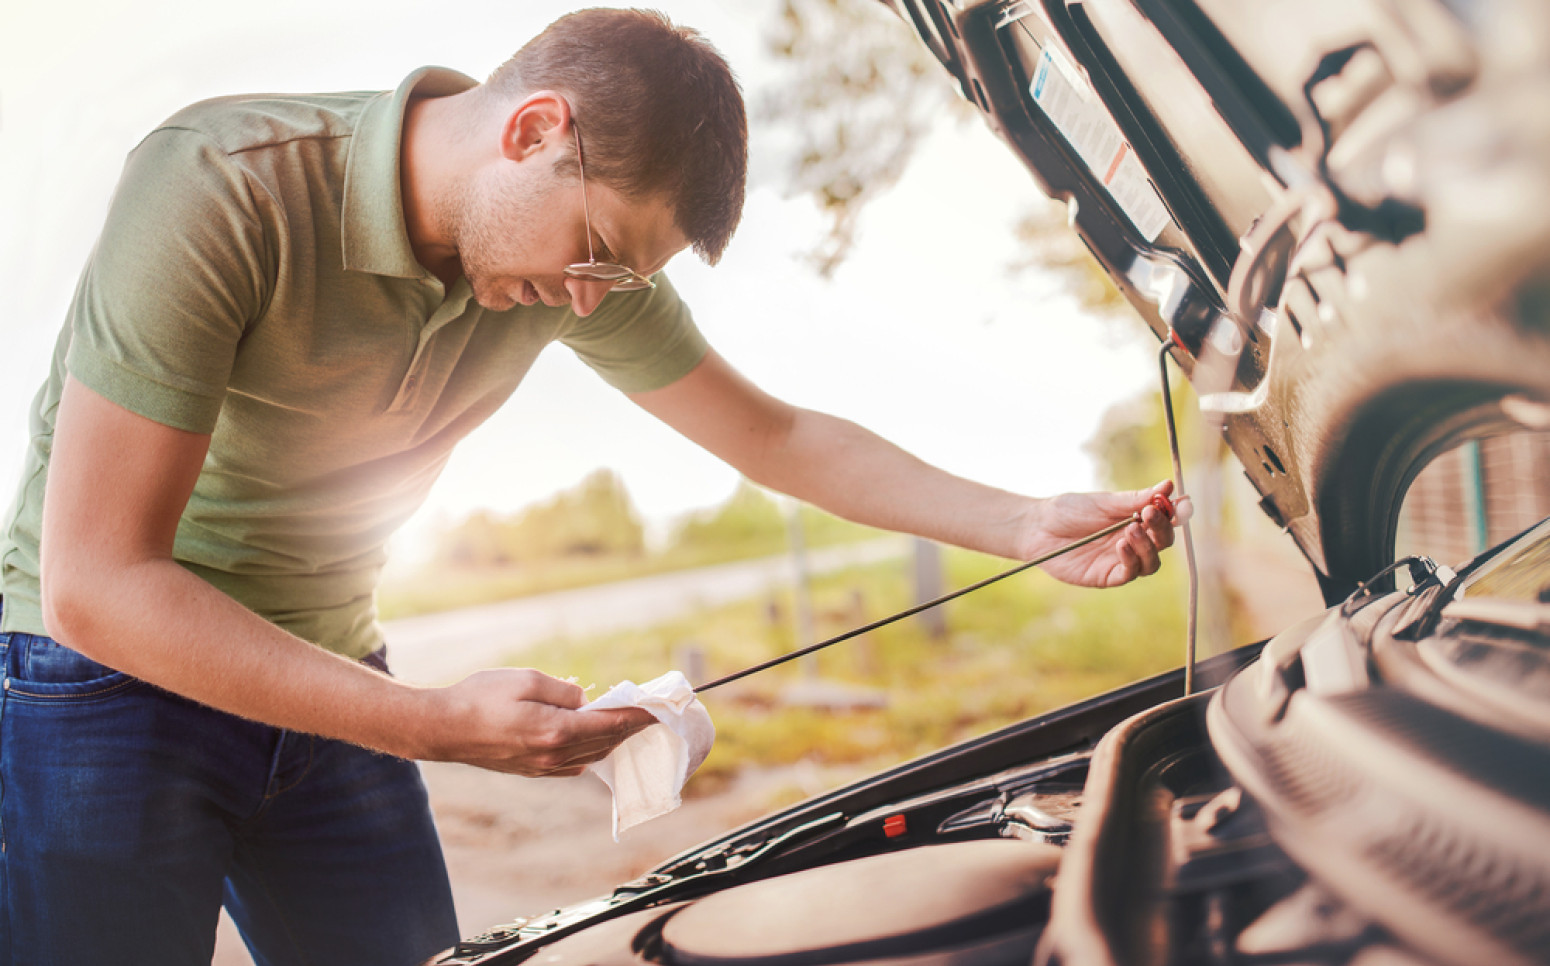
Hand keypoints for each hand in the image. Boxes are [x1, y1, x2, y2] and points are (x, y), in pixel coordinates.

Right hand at [417, 668, 655, 776]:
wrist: (443, 729)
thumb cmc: (480, 697)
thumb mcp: (526, 679)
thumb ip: (564, 690)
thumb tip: (586, 700)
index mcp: (556, 731)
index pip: (611, 723)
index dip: (638, 715)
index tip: (659, 708)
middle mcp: (554, 755)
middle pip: (606, 741)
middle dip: (631, 726)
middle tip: (651, 712)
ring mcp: (543, 767)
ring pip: (592, 756)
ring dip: (612, 739)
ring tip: (628, 723)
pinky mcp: (533, 770)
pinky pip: (575, 765)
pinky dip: (592, 751)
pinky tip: (594, 738)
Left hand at [1027, 480, 1189, 587]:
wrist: (1038, 528)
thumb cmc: (1069, 511)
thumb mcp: (1104, 501)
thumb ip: (1136, 499)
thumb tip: (1168, 485)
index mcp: (1136, 521)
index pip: (1166, 521)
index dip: (1176, 514)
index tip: (1180, 503)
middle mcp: (1133, 542)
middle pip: (1163, 543)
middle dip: (1162, 528)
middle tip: (1150, 514)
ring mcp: (1121, 561)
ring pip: (1151, 562)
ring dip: (1147, 546)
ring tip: (1131, 529)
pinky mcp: (1107, 577)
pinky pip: (1128, 573)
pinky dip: (1131, 560)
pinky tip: (1121, 545)